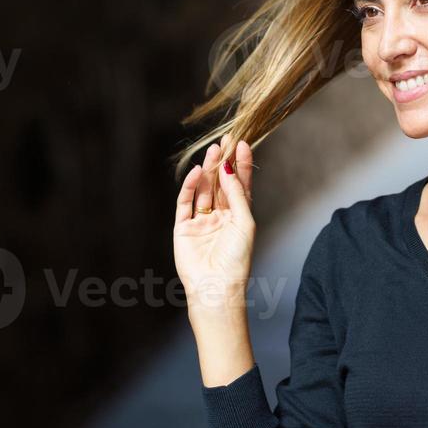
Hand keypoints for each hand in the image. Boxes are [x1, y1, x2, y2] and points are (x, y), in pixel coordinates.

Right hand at [174, 134, 255, 314]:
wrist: (216, 286)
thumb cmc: (236, 259)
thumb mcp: (244, 222)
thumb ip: (236, 195)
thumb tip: (229, 168)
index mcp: (238, 218)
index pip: (240, 185)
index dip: (241, 165)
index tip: (243, 144)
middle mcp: (219, 218)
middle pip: (221, 184)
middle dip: (223, 163)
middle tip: (225, 141)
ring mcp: (201, 222)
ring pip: (204, 190)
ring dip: (208, 170)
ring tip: (213, 150)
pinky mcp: (183, 228)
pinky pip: (185, 202)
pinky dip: (190, 187)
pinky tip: (197, 173)